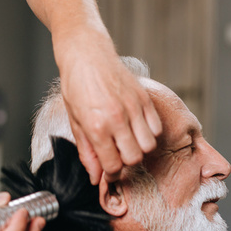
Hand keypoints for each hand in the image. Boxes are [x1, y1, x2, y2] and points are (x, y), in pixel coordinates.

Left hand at [55, 29, 161, 183]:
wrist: (86, 53)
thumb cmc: (76, 85)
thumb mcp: (75, 121)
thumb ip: (87, 151)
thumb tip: (95, 176)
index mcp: (97, 126)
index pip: (113, 165)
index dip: (110, 174)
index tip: (108, 172)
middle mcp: (118, 119)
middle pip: (134, 158)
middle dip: (125, 162)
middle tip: (117, 154)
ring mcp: (134, 108)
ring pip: (148, 146)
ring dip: (139, 148)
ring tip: (127, 140)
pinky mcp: (144, 99)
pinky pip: (156, 128)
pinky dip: (149, 133)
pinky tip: (136, 127)